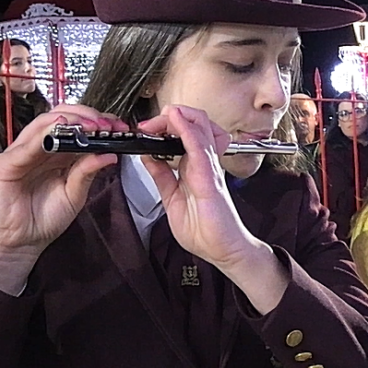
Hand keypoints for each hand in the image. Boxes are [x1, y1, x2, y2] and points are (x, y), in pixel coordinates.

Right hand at [0, 105, 127, 264]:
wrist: (21, 243)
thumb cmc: (44, 219)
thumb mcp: (75, 194)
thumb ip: (88, 173)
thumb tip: (110, 155)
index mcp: (57, 153)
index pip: (76, 125)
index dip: (98, 122)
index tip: (119, 126)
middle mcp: (39, 148)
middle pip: (61, 117)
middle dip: (87, 117)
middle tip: (107, 125)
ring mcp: (21, 153)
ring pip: (43, 124)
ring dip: (69, 120)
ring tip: (90, 125)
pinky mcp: (6, 164)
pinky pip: (25, 145)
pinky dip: (42, 133)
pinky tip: (58, 128)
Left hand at [138, 105, 263, 269]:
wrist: (223, 251)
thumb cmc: (206, 231)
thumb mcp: (172, 199)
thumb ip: (161, 176)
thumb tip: (148, 157)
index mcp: (193, 167)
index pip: (181, 134)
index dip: (163, 126)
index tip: (144, 131)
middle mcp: (203, 163)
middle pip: (193, 123)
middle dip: (169, 116)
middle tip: (149, 125)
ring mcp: (208, 168)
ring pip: (199, 126)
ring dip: (178, 117)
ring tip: (161, 118)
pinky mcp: (210, 177)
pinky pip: (199, 147)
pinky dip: (187, 130)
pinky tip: (176, 121)